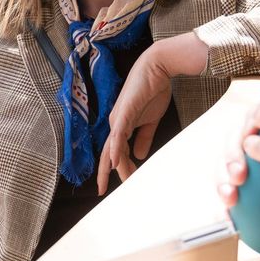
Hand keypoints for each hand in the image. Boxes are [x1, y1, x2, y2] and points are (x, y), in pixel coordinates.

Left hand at [98, 34, 207, 193]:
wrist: (158, 69)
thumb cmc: (153, 91)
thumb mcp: (150, 121)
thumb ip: (143, 137)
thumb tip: (139, 155)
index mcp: (121, 126)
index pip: (114, 152)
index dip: (113, 169)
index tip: (118, 185)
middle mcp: (116, 123)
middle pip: (107, 153)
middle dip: (104, 173)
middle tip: (102, 192)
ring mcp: (118, 118)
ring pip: (113, 147)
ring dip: (116, 166)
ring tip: (121, 181)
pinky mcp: (125, 111)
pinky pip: (119, 133)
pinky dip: (115, 148)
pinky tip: (114, 161)